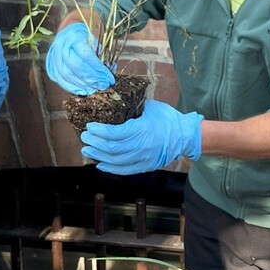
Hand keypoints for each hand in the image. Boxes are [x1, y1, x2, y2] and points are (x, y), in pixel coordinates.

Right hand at [46, 23, 114, 94]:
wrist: (70, 30)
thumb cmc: (86, 35)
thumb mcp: (96, 38)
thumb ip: (101, 54)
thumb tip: (110, 70)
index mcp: (74, 36)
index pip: (87, 56)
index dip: (99, 69)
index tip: (109, 77)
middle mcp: (61, 46)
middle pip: (76, 66)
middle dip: (92, 79)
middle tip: (104, 85)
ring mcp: (54, 56)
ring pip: (67, 74)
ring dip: (82, 85)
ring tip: (95, 88)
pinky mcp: (51, 65)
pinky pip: (60, 79)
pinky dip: (72, 87)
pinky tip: (83, 90)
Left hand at [80, 99, 202, 173]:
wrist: (185, 136)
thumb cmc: (167, 118)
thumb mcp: (150, 107)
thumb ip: (132, 105)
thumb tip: (114, 99)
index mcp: (141, 129)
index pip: (114, 133)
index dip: (99, 131)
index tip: (90, 126)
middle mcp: (141, 146)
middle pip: (111, 149)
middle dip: (95, 143)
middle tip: (84, 137)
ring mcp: (143, 158)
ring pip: (115, 161)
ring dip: (98, 156)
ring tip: (88, 150)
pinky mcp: (145, 166)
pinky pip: (124, 170)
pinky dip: (110, 168)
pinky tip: (100, 164)